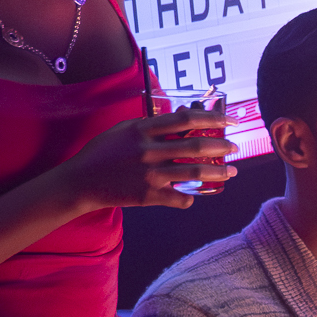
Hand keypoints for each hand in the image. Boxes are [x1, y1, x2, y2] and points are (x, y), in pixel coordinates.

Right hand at [60, 109, 230, 210]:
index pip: (185, 120)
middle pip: (195, 146)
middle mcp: (149, 151)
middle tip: (234, 147)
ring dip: (218, 172)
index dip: (211, 119)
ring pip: (195, 173)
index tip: (228, 121)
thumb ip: (150, 124)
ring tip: (232, 171)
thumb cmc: (102, 153)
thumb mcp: (123, 129)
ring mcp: (150, 174)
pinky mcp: (149, 195)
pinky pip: (180, 198)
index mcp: (143, 130)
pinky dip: (191, 198)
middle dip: (221, 146)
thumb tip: (179, 118)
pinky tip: (195, 195)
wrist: (81, 182)